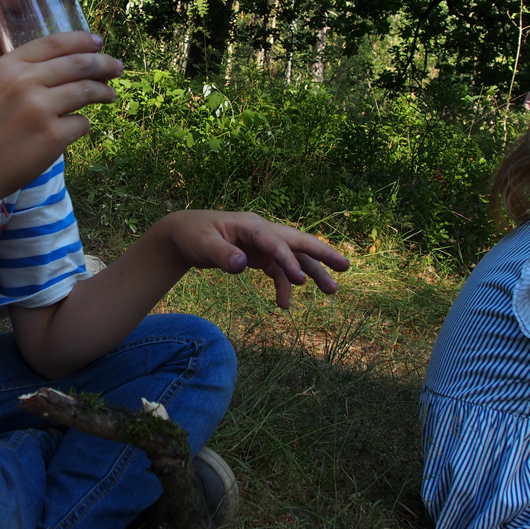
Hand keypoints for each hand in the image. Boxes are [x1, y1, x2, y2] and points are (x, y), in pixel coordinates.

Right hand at [0, 31, 121, 204]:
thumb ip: (24, 73)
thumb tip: (73, 63)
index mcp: (8, 66)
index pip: (54, 43)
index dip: (81, 41)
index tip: (98, 42)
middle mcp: (24, 82)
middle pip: (79, 64)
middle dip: (104, 64)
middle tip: (117, 67)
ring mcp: (40, 109)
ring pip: (87, 91)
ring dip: (104, 92)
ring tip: (109, 95)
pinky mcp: (53, 137)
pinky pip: (81, 123)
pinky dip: (81, 125)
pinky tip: (71, 130)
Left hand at [163, 210, 349, 307]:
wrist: (183, 235)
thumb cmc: (193, 235)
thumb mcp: (202, 245)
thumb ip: (222, 255)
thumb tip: (242, 265)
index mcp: (250, 224)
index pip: (275, 242)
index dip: (288, 260)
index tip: (300, 280)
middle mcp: (261, 232)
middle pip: (297, 241)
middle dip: (322, 253)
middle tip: (345, 266)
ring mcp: (261, 244)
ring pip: (293, 257)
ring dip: (311, 272)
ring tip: (332, 291)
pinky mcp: (257, 256)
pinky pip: (277, 270)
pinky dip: (284, 285)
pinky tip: (284, 304)